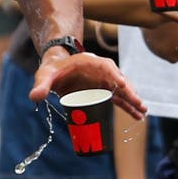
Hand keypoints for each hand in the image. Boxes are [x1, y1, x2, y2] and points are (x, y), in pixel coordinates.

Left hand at [33, 48, 147, 118]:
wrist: (56, 68)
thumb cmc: (52, 69)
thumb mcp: (45, 75)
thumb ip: (41, 85)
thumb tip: (35, 97)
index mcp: (91, 63)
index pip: (107, 68)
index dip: (115, 77)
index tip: (123, 86)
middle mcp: (102, 71)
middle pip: (119, 80)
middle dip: (130, 93)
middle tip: (139, 104)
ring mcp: (105, 81)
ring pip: (122, 91)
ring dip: (133, 101)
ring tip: (142, 113)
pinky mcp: (104, 90)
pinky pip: (119, 98)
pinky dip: (128, 106)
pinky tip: (137, 116)